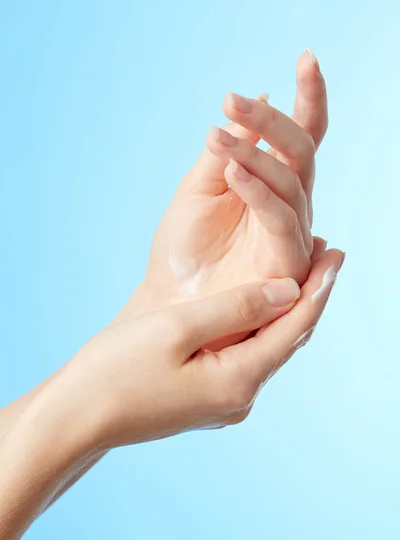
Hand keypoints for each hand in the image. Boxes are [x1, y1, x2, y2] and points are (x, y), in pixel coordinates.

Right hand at [56, 247, 342, 448]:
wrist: (77, 417)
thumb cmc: (117, 370)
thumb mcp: (177, 328)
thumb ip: (236, 307)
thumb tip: (288, 290)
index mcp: (237, 382)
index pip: (294, 328)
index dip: (319, 288)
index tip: (336, 253)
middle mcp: (240, 398)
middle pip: (285, 339)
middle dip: (307, 297)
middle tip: (327, 254)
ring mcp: (223, 403)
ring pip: (267, 348)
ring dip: (283, 311)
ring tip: (301, 273)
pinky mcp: (207, 399)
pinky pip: (246, 357)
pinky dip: (257, 327)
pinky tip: (259, 306)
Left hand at [118, 51, 326, 327]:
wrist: (170, 300)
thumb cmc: (183, 250)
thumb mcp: (198, 190)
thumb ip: (227, 151)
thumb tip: (255, 101)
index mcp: (270, 188)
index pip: (298, 139)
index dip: (307, 100)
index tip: (306, 57)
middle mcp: (288, 207)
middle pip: (300, 152)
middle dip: (272, 121)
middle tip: (234, 101)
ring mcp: (290, 235)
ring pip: (290, 181)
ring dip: (255, 154)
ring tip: (220, 135)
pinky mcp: (286, 263)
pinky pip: (279, 218)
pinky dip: (258, 190)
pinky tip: (234, 170)